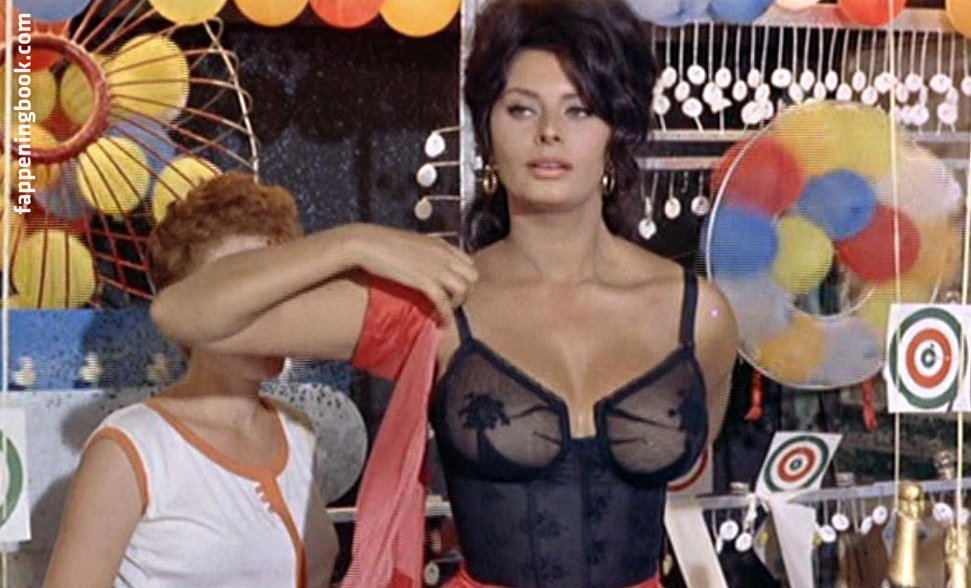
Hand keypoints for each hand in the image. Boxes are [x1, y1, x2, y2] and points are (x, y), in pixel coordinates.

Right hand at [341, 224, 477, 323]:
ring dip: (457, 304)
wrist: (366, 242)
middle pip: (472, 276)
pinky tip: (440, 322)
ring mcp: (435, 267)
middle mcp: (443, 254)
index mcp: (441, 244)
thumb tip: (427, 267)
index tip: (454, 290)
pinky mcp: (423, 280)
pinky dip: (445, 314)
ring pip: (464, 289)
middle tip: (452, 302)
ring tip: (444, 312)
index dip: (464, 279)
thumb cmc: (382, 243)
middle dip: (466, 292)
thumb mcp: (412, 244)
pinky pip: (444, 301)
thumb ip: (426, 254)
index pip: (469, 262)